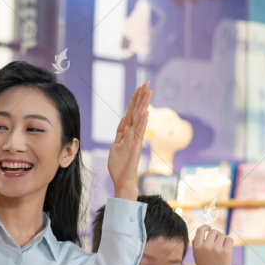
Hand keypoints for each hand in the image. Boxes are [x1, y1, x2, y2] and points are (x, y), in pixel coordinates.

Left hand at [108, 82, 152, 200]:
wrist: (122, 181)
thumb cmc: (119, 165)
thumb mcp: (116, 146)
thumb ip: (120, 134)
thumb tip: (124, 122)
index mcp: (127, 133)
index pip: (131, 113)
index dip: (135, 100)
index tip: (140, 87)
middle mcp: (134, 134)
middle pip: (137, 112)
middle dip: (141, 97)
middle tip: (147, 83)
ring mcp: (135, 140)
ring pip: (140, 119)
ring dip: (144, 105)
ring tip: (149, 92)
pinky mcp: (135, 148)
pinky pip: (139, 133)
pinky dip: (142, 123)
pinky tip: (145, 113)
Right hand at [192, 225, 233, 264]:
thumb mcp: (196, 253)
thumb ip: (198, 241)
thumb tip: (206, 229)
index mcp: (197, 246)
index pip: (201, 229)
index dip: (206, 227)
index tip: (209, 228)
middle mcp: (206, 246)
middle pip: (214, 231)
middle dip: (217, 235)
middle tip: (217, 243)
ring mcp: (216, 249)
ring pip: (222, 235)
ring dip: (223, 239)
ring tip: (221, 248)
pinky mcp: (226, 252)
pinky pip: (229, 239)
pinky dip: (229, 243)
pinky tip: (226, 249)